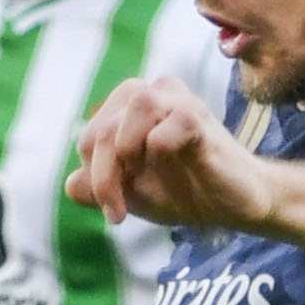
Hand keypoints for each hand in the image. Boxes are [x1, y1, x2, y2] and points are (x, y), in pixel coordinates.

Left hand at [65, 78, 266, 235]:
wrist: (233, 206)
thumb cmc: (183, 191)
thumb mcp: (132, 194)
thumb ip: (96, 189)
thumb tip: (71, 185)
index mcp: (130, 109)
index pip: (90, 137)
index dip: (94, 176)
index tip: (113, 210)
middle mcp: (153, 94)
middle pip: (103, 127)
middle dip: (103, 175)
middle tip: (117, 211)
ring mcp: (179, 101)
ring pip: (136, 104)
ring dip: (126, 154)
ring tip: (139, 183)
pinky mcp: (200, 117)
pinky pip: (166, 127)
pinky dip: (162, 152)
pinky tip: (180, 169)